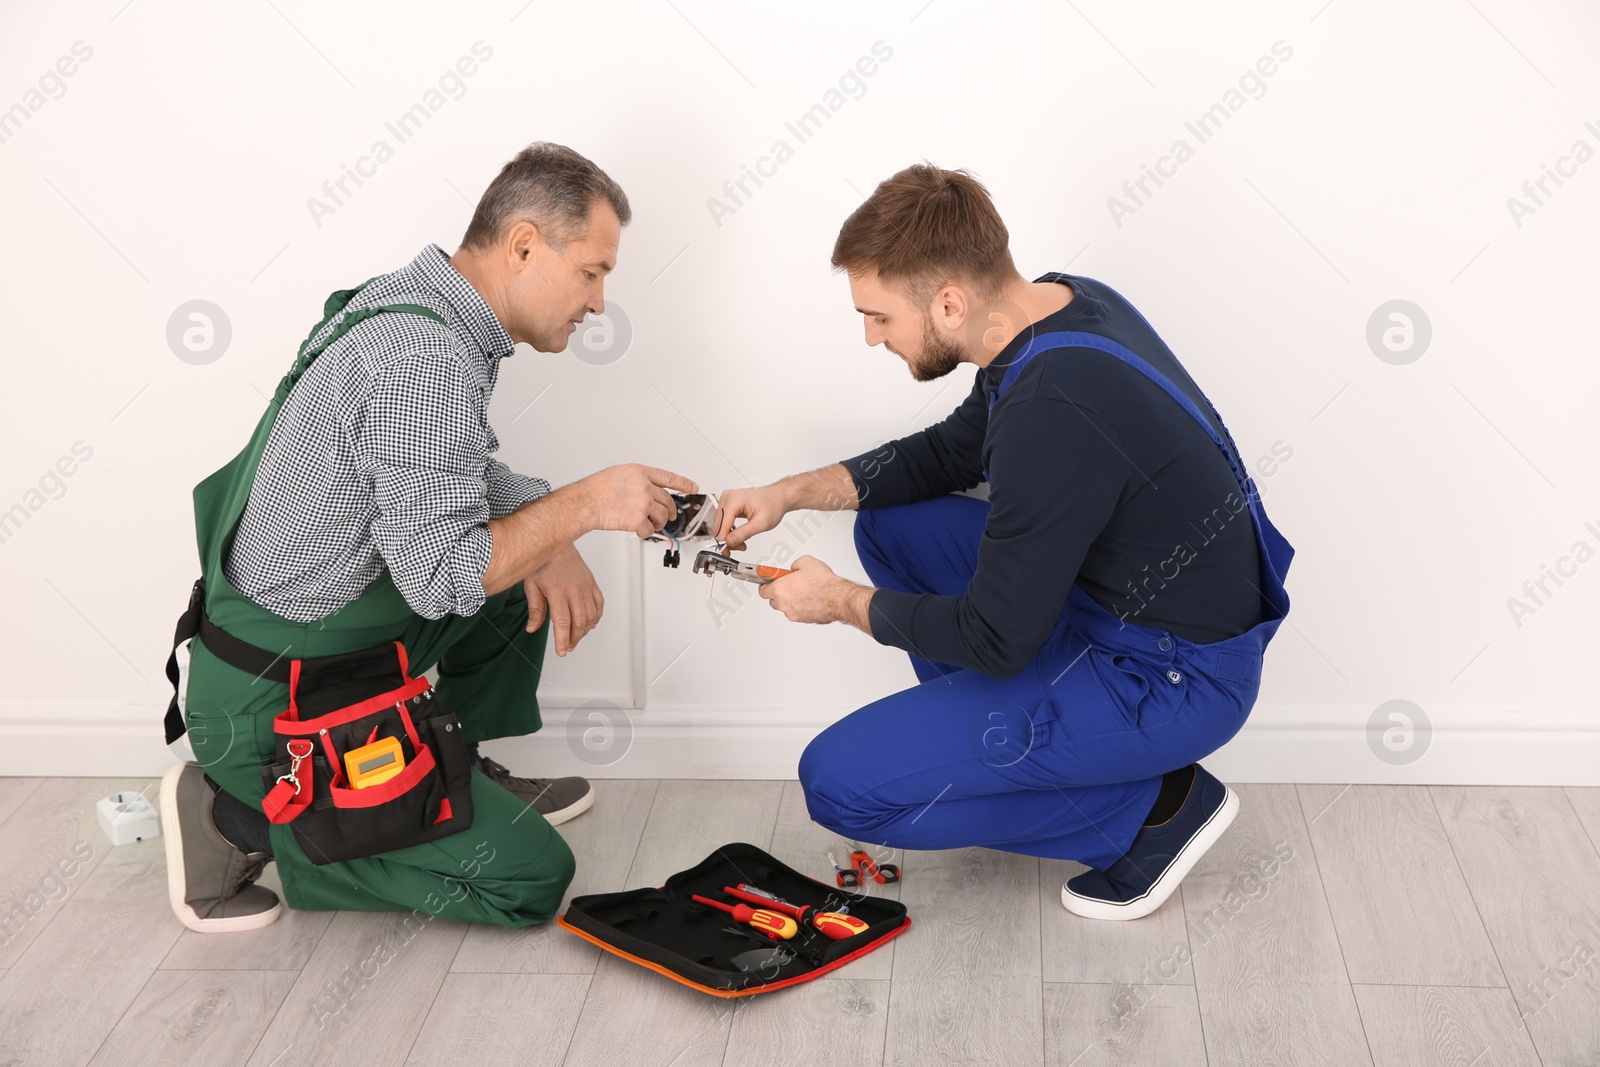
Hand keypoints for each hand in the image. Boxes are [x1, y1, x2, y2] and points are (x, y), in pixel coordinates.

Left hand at [523, 543, 603, 655]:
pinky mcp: (592, 584)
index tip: (561, 651)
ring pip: (590, 616)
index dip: (562, 640)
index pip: (562, 622)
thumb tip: (532, 628)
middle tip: (567, 647)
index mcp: (557, 591)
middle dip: (573, 639)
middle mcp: (574, 590)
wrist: (557, 543)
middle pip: (579, 623)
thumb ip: (535, 609)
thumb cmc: (543, 563)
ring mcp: (586, 587)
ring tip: (575, 637)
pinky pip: (599, 605)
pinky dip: (596, 618)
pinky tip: (589, 624)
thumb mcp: (531, 586)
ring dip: (584, 631)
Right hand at [577, 464, 697, 538]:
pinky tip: (638, 530)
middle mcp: (644, 486)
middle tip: (669, 516)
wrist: (585, 502)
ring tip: (649, 524)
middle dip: (670, 511)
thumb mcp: (619, 474)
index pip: (668, 477)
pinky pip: (649, 530)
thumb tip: (647, 489)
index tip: (693, 487)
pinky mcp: (638, 519)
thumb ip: (637, 479)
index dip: (683, 483)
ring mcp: (643, 503)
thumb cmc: (596, 489)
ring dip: (657, 523)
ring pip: (661, 516)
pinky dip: (645, 532)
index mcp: (640, 472)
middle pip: (667, 500)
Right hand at [714, 483, 791, 551]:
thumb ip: (744, 533)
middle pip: (718, 526)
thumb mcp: (761, 523)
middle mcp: (728, 498)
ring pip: (719, 525)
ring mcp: (726, 500)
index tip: (726, 551)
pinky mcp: (728, 505)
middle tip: (739, 547)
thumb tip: (729, 541)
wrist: (777, 498)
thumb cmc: (773, 505)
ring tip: (741, 542)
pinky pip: (723, 522)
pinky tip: (738, 536)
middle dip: (727, 540)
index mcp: (734, 499)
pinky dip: (729, 531)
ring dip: (728, 537)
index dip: (723, 540)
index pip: (722, 524)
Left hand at [759, 555, 873, 629]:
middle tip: (788, 584)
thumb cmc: (823, 583)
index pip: (762, 590)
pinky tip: (810, 598)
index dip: (765, 584)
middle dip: (779, 592)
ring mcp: (793, 614)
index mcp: (779, 589)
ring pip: (786, 607)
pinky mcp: (803, 620)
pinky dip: (800, 607)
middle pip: (773, 600)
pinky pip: (797, 612)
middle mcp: (783, 604)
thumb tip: (794, 569)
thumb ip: (794, 566)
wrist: (838, 598)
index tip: (768, 581)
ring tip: (803, 590)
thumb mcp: (806, 562)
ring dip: (790, 600)